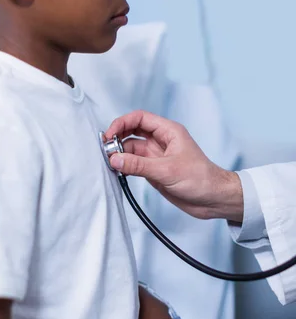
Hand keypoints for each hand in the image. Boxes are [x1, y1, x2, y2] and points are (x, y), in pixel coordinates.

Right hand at [105, 110, 243, 221]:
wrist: (213, 200)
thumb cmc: (201, 179)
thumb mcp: (168, 170)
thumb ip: (139, 165)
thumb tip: (115, 159)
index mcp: (168, 131)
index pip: (140, 118)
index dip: (122, 123)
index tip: (109, 135)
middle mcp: (161, 141)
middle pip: (132, 132)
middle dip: (118, 138)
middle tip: (105, 150)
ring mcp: (156, 156)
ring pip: (131, 149)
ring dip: (119, 154)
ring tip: (109, 163)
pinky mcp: (154, 170)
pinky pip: (134, 163)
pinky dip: (124, 165)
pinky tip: (117, 170)